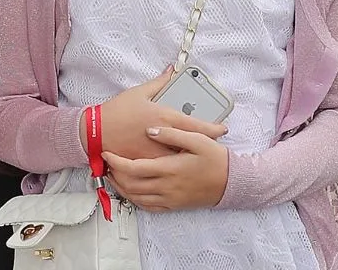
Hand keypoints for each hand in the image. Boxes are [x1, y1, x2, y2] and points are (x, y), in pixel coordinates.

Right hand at [96, 72, 227, 161]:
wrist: (95, 132)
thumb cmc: (116, 111)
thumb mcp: (139, 92)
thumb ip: (160, 82)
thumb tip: (172, 70)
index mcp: (163, 117)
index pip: (195, 125)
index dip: (213, 128)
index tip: (223, 129)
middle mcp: (163, 137)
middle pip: (192, 144)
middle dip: (204, 144)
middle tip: (214, 144)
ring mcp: (155, 153)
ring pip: (180, 158)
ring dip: (189, 155)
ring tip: (198, 154)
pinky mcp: (147, 164)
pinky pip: (165, 167)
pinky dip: (173, 165)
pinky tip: (178, 165)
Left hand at [103, 126, 229, 211]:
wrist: (231, 182)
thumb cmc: (215, 158)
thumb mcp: (196, 139)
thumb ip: (171, 133)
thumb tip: (150, 130)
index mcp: (169, 168)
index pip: (134, 168)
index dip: (116, 162)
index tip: (106, 153)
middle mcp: (166, 187)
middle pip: (130, 185)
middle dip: (114, 175)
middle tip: (106, 163)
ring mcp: (169, 199)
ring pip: (136, 198)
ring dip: (121, 188)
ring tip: (113, 175)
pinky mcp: (174, 206)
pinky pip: (148, 207)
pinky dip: (134, 199)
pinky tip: (130, 190)